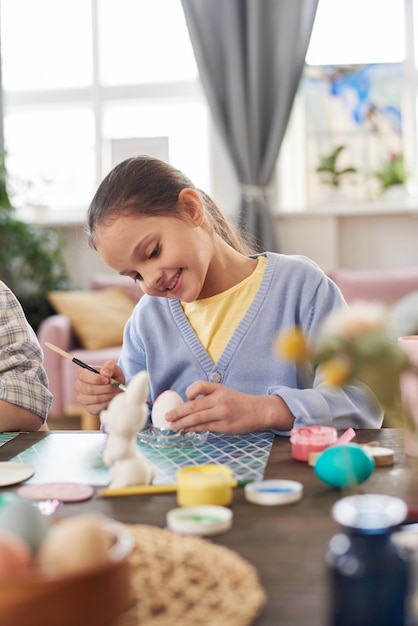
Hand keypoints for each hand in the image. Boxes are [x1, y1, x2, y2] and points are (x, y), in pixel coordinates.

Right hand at [74, 360, 125, 415]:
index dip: (96, 379)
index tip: (107, 380)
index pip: (83, 376)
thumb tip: (105, 373)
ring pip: (94, 399)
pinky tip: (112, 399)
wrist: (116, 389)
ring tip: (115, 392)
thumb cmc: (113, 377)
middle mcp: (79, 386)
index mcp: (82, 373)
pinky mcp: (89, 408)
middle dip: (105, 388)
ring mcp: (82, 398)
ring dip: (108, 395)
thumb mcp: (114, 368)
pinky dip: (107, 403)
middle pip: (89, 389)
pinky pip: (97, 407)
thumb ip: (110, 366)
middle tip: (115, 387)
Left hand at [164, 381, 293, 434]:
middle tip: (167, 417)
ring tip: (173, 427)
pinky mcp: (225, 426)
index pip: (199, 386)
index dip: (189, 392)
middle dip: (178, 412)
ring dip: (183, 423)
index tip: (186, 397)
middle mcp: (219, 400)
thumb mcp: (225, 392)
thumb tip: (188, 405)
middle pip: (193, 405)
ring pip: (197, 418)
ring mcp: (222, 413)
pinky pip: (206, 427)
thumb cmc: (239, 402)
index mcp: (218, 389)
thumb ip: (208, 396)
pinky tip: (187, 431)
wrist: (259, 410)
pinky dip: (194, 429)